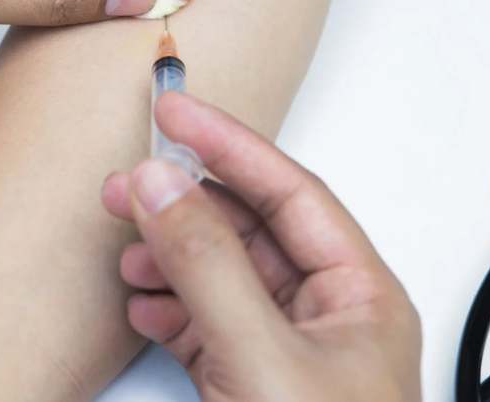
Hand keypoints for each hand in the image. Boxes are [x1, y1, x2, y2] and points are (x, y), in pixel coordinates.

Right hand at [102, 92, 420, 401]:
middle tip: (129, 183)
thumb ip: (211, 268)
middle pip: (248, 229)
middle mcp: (325, 315)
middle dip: (184, 204)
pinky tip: (143, 304)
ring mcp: (284, 350)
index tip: (175, 114)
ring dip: (169, 257)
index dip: (230, 146)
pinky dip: (167, 308)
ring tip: (130, 252)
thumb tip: (163, 187)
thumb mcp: (265, 356)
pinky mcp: (248, 383)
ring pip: (219, 276)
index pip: (290, 192)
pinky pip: (202, 322)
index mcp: (360, 295)